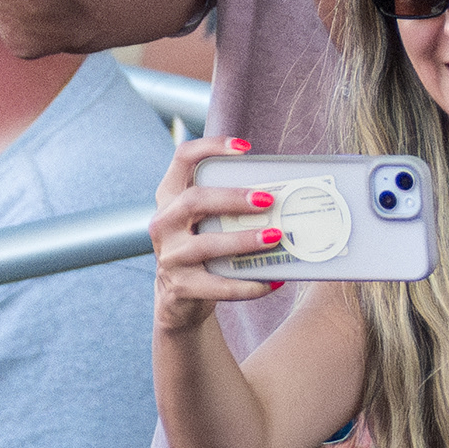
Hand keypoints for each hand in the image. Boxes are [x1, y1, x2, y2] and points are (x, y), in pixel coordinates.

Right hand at [149, 137, 295, 331]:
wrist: (178, 300)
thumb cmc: (203, 251)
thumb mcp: (205, 222)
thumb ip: (229, 205)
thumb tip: (284, 194)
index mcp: (171, 198)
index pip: (183, 158)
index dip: (210, 147)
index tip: (244, 148)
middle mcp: (164, 223)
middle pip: (194, 200)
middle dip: (232, 198)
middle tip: (268, 200)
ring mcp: (170, 256)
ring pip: (205, 244)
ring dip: (243, 240)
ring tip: (275, 237)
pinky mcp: (181, 287)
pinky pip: (218, 285)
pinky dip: (248, 285)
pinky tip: (272, 281)